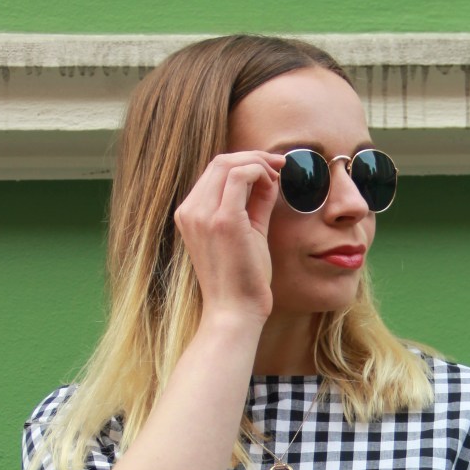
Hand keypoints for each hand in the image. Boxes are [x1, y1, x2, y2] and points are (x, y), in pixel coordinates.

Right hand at [173, 149, 286, 327]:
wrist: (235, 312)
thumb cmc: (241, 279)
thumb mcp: (247, 233)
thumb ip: (254, 204)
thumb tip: (269, 178)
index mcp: (190, 215)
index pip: (214, 173)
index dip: (244, 162)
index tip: (270, 170)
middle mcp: (190, 211)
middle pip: (219, 162)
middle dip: (253, 157)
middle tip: (279, 165)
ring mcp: (203, 215)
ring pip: (227, 163)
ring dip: (258, 162)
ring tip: (278, 175)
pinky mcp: (223, 221)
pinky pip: (240, 176)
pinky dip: (259, 172)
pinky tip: (273, 184)